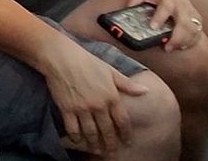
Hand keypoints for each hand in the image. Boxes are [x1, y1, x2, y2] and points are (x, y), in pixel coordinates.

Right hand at [41, 40, 144, 156]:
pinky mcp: (67, 109)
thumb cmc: (86, 61)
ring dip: (95, 144)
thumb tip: (145, 90)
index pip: (123, 121)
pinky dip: (77, 138)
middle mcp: (98, 105)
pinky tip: (79, 141)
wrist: (61, 57)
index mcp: (111, 96)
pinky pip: (73, 129)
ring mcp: (82, 108)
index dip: (126, 134)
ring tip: (98, 150)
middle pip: (107, 131)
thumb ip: (127, 84)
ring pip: (91, 133)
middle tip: (112, 152)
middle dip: (111, 144)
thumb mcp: (110, 70)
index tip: (127, 142)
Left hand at [130, 0, 203, 52]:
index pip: (165, 8)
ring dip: (184, 42)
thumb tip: (126, 10)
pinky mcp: (198, 20)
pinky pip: (198, 34)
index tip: (153, 27)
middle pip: (184, 23)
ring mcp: (192, 14)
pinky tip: (182, 46)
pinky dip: (191, 42)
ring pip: (193, 30)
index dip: (159, 17)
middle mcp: (182, 6)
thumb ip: (136, 0)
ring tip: (173, 48)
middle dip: (177, 37)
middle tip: (167, 47)